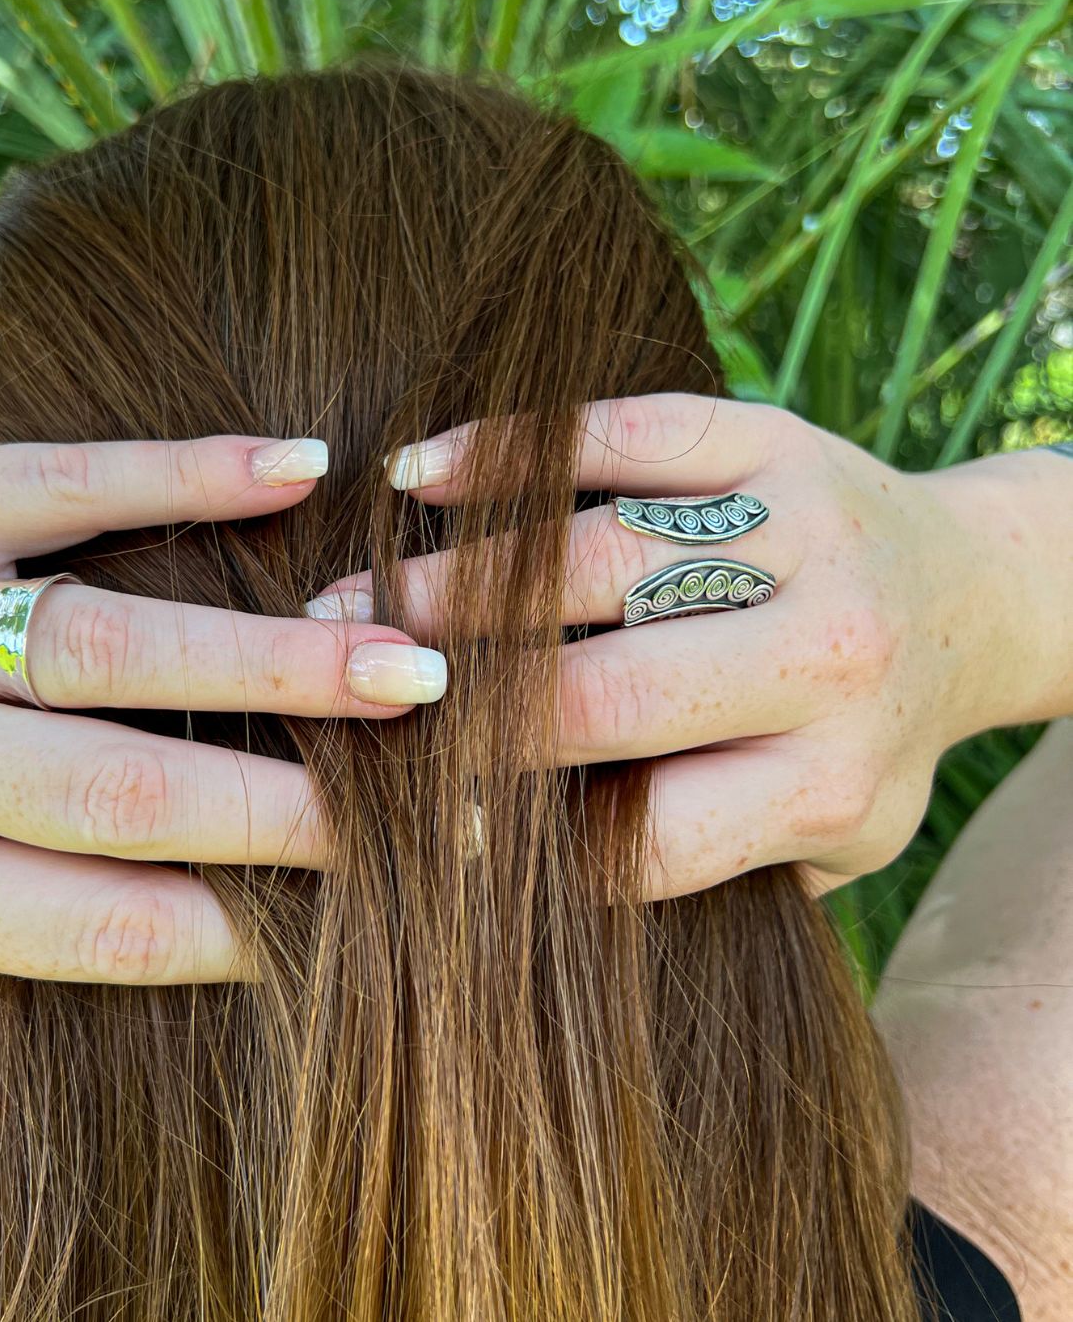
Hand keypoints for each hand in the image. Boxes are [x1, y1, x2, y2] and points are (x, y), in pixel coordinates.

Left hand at [0, 437, 444, 1009]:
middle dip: (291, 807)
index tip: (358, 923)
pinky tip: (301, 472)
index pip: (97, 925)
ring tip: (402, 667)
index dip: (246, 929)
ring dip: (273, 656)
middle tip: (427, 810)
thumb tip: (172, 999)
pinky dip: (189, 475)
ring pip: (109, 642)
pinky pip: (65, 481)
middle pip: (123, 787)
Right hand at [306, 394, 1008, 898]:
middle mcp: (827, 660)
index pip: (644, 837)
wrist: (971, 597)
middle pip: (603, 694)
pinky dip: (511, 451)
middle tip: (350, 696)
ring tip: (351, 601)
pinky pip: (628, 435)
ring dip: (454, 585)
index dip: (516, 846)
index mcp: (828, 783)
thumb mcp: (832, 841)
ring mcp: (802, 534)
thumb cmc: (868, 738)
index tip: (418, 834)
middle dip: (458, 706)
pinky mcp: (774, 437)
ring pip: (595, 559)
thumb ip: (712, 870)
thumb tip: (523, 886)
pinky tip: (421, 475)